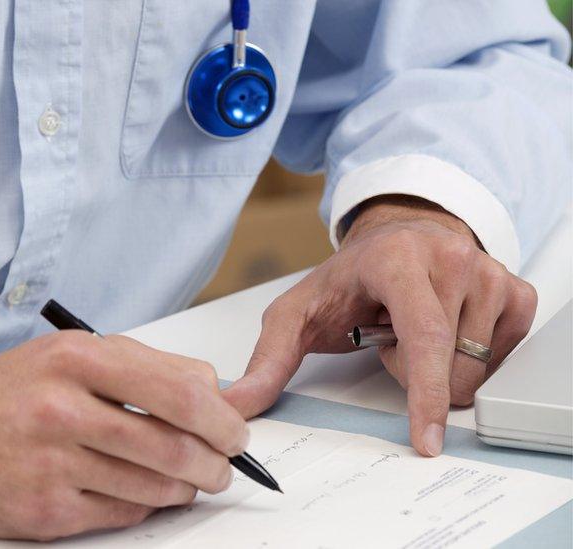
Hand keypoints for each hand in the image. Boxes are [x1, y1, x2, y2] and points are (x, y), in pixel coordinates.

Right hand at [0, 331, 247, 540]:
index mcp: (77, 360)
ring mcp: (50, 464)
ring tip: (184, 479)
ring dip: (183, 488)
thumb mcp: (70, 353)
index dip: (222, 419)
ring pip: (154, 488)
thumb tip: (216, 393)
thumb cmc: (8, 389)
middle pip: (174, 447)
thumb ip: (144, 365)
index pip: (180, 392)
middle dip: (215, 464)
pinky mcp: (41, 511)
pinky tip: (134, 491)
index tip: (234, 432)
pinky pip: (121, 515)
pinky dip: (141, 506)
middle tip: (222, 467)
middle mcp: (61, 409)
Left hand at [224, 195, 536, 456]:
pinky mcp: (516, 292)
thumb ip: (267, 360)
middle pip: (448, 365)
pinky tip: (446, 329)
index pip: (424, 336)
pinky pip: (502, 357)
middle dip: (412, 372)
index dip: (425, 393)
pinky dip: (469, 359)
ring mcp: (489, 272)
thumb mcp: (295, 314)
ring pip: (475, 368)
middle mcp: (450, 258)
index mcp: (397, 260)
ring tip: (414, 331)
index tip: (427, 439)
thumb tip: (237, 404)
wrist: (394, 241)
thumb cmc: (347, 281)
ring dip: (439, 367)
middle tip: (388, 339)